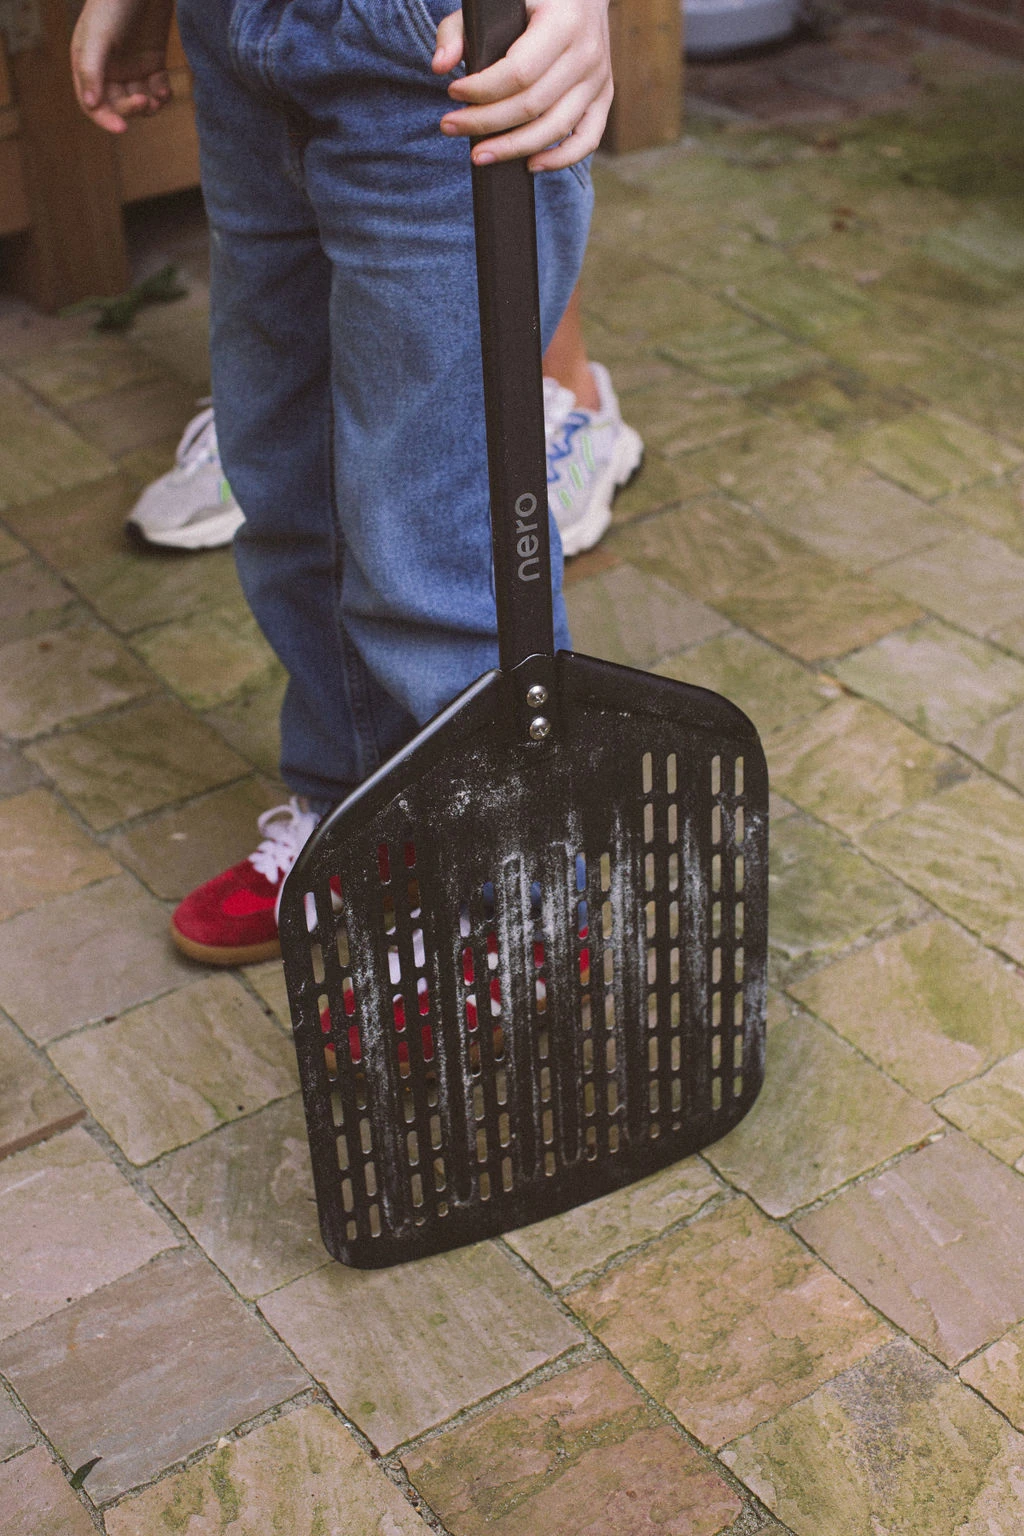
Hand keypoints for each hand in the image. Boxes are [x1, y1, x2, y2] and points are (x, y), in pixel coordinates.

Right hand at [70, 0, 174, 132]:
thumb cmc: (114, 3)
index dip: (105, 119)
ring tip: (158, 97)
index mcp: (87, 63)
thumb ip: (92, 70)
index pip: (92, 103)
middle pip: (117, 105)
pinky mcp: (153, 63)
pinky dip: (162, 94)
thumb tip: (91, 104)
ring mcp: (131, 67)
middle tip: (144, 102)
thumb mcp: (99, 36)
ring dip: (149, 106)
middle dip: (131, 109)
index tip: (122, 129)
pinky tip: (165, 89)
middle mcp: (108, 69)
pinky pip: (156, 90)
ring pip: (139, 101)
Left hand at [433, 0, 611, 171]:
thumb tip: (440, 67)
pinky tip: (529, 165)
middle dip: (485, 122)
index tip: (453, 93)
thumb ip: (458, 28)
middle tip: (450, 126)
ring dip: (513, 149)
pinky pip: (586, 140)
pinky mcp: (603, 97)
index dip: (482, 90)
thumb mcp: (493, 2)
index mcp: (562, 22)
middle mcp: (586, 53)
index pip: (518, 73)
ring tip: (479, 155)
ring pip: (555, 128)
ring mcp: (598, 78)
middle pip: (532, 106)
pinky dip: (560, 160)